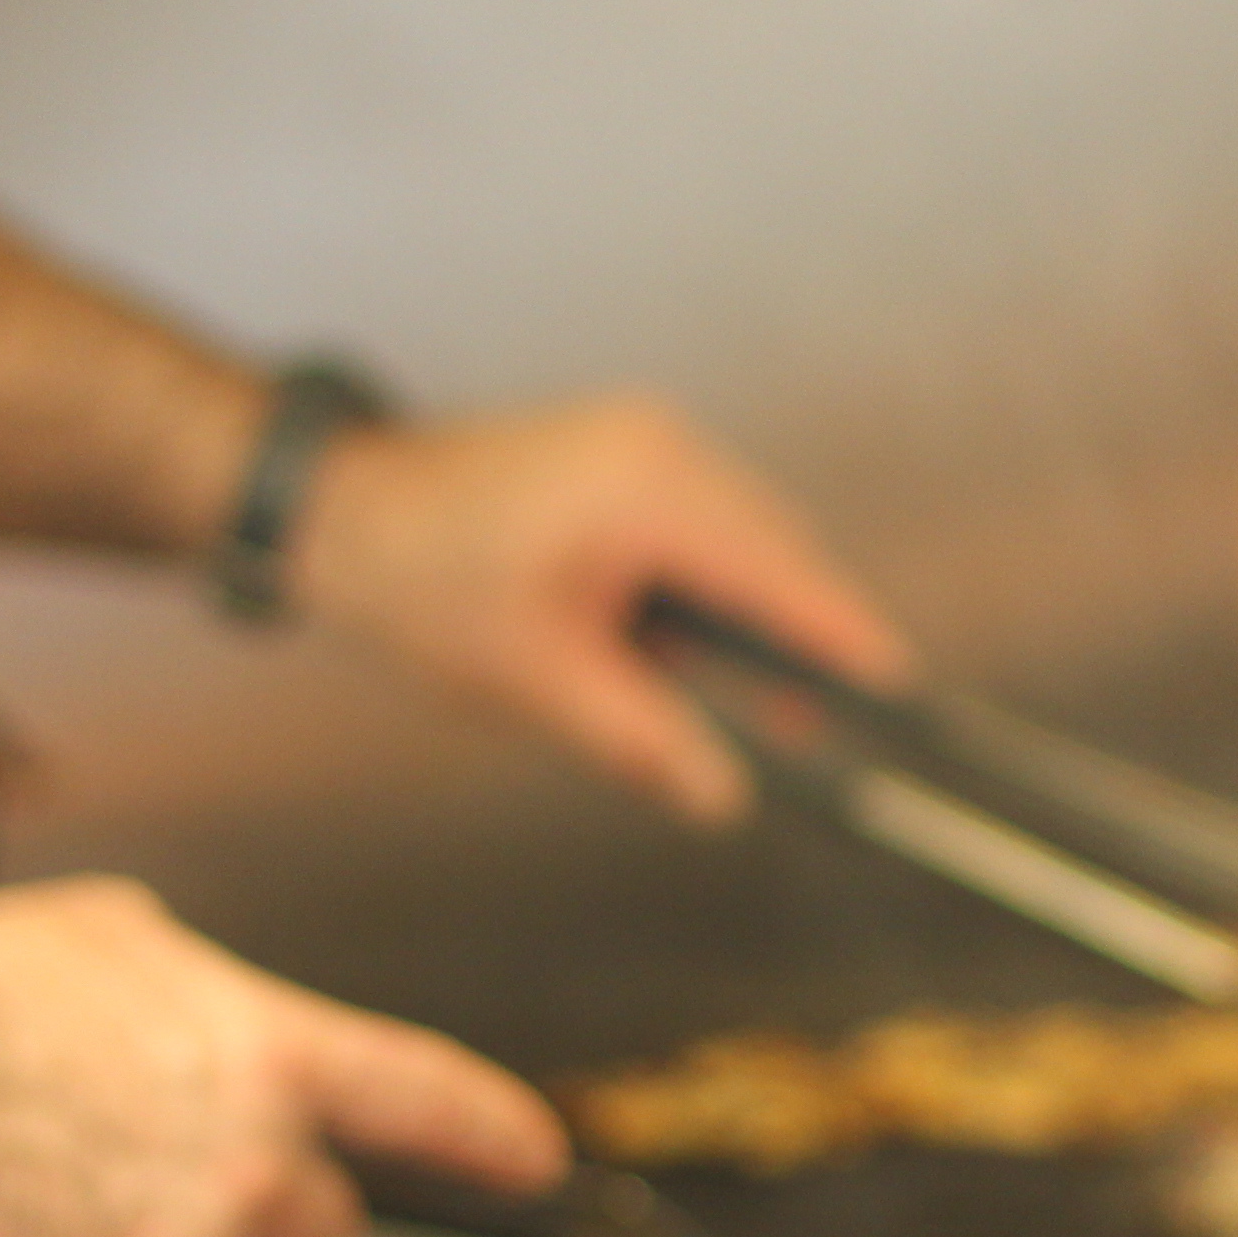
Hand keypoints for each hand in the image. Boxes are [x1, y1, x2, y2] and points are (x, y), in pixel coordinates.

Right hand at [0, 875, 567, 1236]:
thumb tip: (207, 999)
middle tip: (183, 1170)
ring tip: (73, 1172)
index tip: (534, 1158)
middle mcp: (255, 1162)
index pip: (427, 1100)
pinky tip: (39, 1217)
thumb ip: (206, 991)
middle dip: (278, 1212)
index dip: (493, 1134)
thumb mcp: (124, 935)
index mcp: (271, 1057)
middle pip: (330, 1232)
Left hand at [283, 393, 906, 822]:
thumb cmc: (424, 582)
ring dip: (752, 615)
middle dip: (801, 640)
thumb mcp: (542, 682)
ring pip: (746, 538)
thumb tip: (725, 797)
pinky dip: (711, 586)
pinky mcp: (624, 452)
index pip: (783, 576)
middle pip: (779, 551)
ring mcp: (645, 440)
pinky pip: (704, 522)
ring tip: (748, 702)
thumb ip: (647, 738)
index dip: (845, 640)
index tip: (900, 695)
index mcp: (652, 492)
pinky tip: (681, 645)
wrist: (337, 507)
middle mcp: (663, 448)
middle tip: (812, 729)